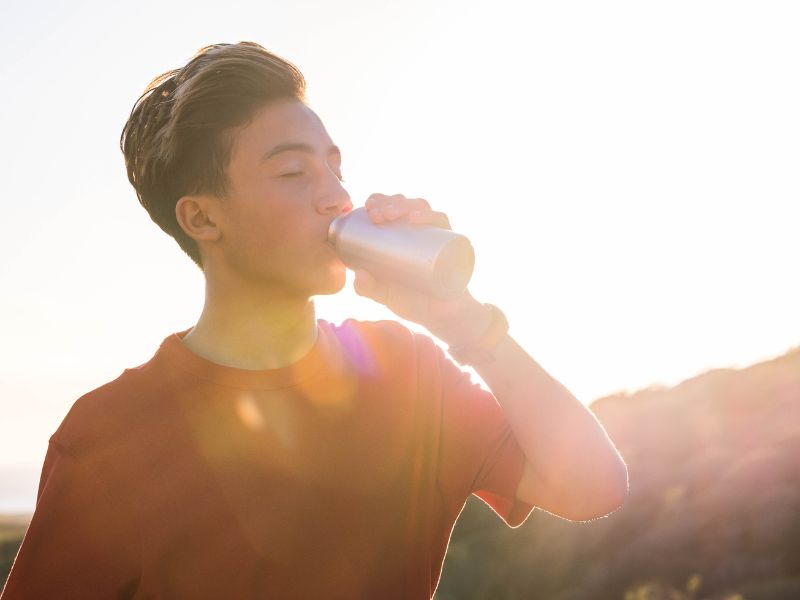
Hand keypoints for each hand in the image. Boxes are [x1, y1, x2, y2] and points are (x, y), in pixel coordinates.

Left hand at [353, 194, 489, 343]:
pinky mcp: (450, 242)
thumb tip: (357, 275)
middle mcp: (419, 230)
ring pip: (422, 207)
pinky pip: (442, 222)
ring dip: (405, 205)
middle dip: (388, 203)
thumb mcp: (385, 295)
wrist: (442, 316)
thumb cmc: (412, 302)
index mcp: (401, 235)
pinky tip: (416, 218)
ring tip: (392, 215)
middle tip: (376, 215)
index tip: (368, 207)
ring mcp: (435, 235)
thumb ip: (369, 289)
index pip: (390, 208)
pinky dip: (430, 216)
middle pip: (404, 204)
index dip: (379, 200)